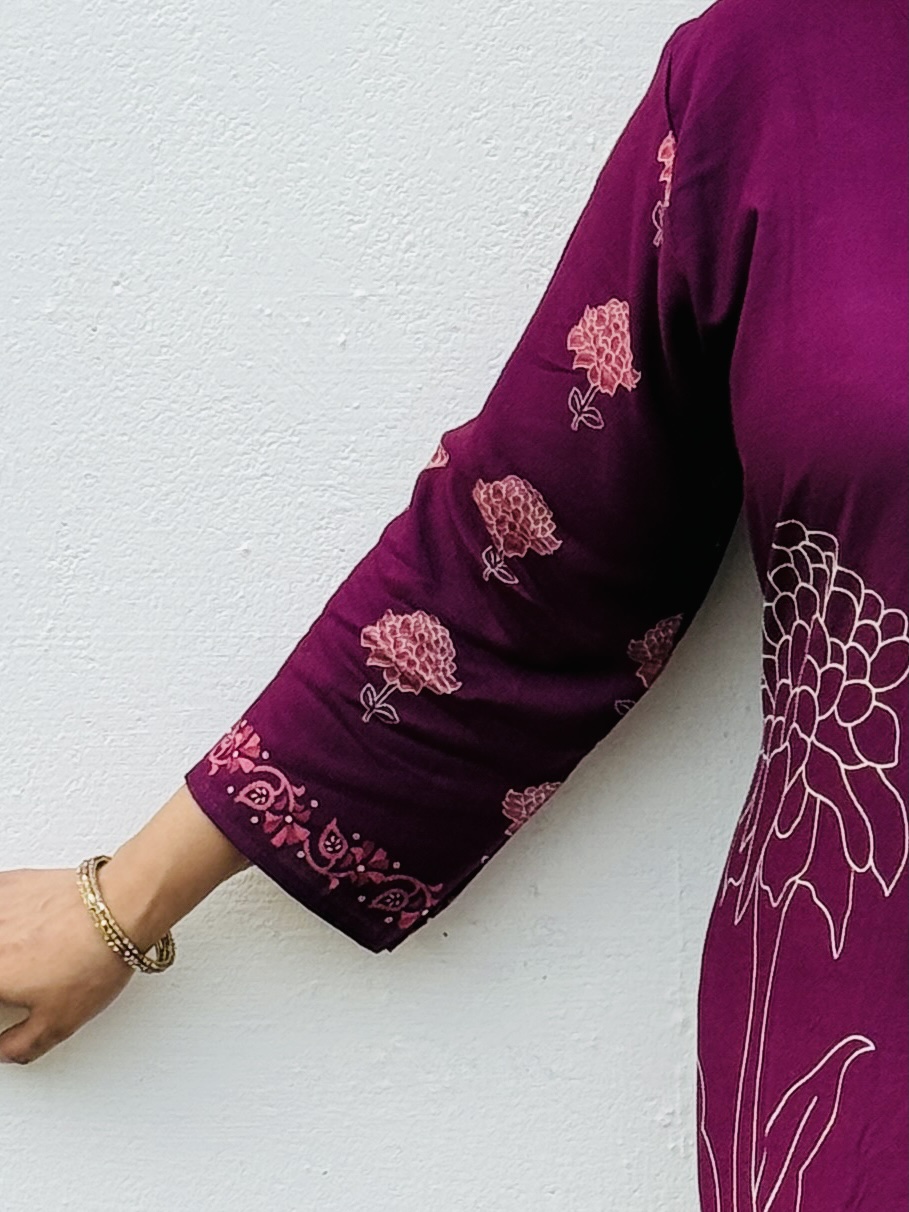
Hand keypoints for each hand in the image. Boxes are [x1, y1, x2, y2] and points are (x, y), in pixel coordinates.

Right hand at [0, 867, 133, 1064]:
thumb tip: (3, 1050)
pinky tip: (14, 926)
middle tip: (17, 984)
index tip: (9, 1006)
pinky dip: (3, 917)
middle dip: (4, 979)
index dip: (1, 1006)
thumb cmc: (92, 958)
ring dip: (4, 947)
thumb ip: (19, 1045)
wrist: (121, 906)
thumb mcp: (57, 1023)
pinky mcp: (10, 883)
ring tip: (23, 958)